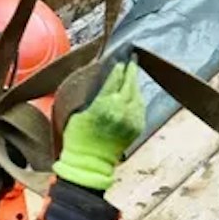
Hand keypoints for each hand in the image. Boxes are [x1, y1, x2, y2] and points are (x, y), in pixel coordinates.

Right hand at [54, 61, 145, 191]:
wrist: (90, 163)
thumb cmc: (78, 138)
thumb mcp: (78, 112)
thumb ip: (93, 95)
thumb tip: (102, 80)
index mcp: (105, 104)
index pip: (115, 78)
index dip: (118, 66)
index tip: (120, 56)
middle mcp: (122, 110)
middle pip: (130, 83)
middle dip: (131, 68)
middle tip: (132, 57)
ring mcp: (132, 119)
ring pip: (137, 94)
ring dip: (135, 82)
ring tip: (132, 72)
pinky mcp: (138, 126)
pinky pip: (140, 106)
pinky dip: (137, 97)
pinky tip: (133, 92)